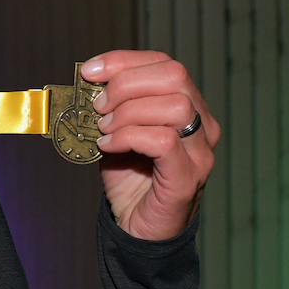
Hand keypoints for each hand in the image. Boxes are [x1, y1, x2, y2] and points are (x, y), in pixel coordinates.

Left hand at [79, 50, 218, 240]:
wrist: (137, 228)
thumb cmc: (129, 178)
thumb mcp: (115, 131)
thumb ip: (109, 106)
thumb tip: (86, 80)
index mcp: (187, 106)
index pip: (165, 64)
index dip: (123, 61)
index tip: (89, 71)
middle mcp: (202, 125)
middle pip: (175, 76)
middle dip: (126, 84)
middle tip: (99, 107)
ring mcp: (199, 152)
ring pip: (174, 106)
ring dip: (128, 112)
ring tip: (104, 130)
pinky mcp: (187, 178)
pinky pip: (164, 141)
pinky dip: (129, 137)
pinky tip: (109, 146)